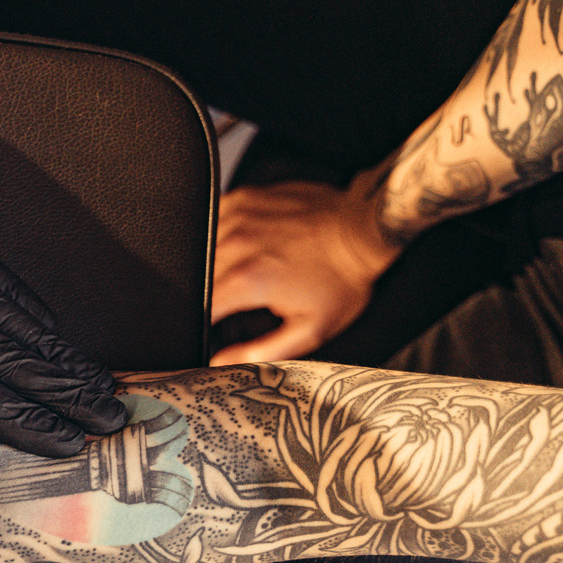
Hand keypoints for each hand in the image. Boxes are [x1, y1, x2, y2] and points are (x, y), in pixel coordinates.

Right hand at [211, 173, 398, 364]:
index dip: (206, 324)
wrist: (364, 229)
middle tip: (241, 299)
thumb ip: (259, 351)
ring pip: (201, 251)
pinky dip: (219, 238)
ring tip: (247, 271)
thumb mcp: (309, 330)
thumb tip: (220, 363)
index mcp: (245, 281)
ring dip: (213, 266)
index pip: (200, 310)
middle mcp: (235, 246)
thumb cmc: (342, 278)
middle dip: (211, 296)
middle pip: (199, 280)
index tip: (217, 327)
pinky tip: (243, 246)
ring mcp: (237, 217)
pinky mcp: (244, 199)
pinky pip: (213, 222)